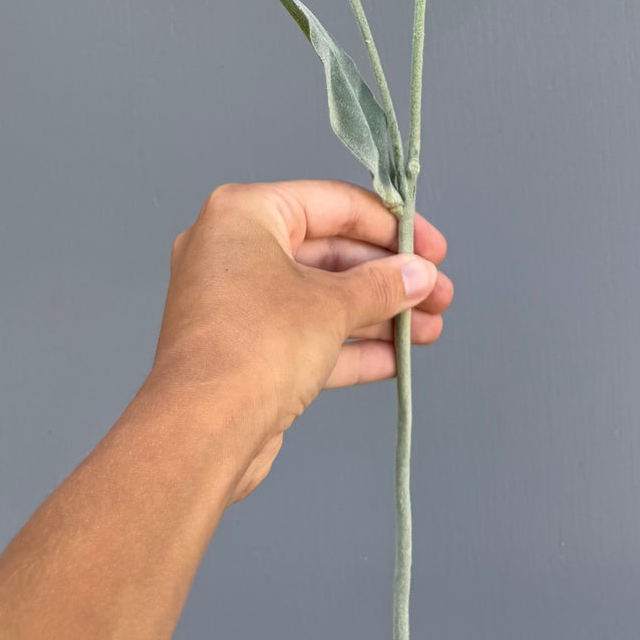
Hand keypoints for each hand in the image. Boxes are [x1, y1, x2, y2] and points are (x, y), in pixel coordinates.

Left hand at [151, 180, 452, 500]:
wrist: (200, 435)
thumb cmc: (255, 347)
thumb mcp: (331, 306)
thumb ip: (382, 286)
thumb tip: (420, 275)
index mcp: (244, 215)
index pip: (332, 204)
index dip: (390, 225)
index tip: (433, 248)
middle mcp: (234, 250)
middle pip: (330, 253)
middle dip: (389, 278)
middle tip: (439, 295)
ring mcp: (237, 303)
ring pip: (321, 298)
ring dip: (377, 314)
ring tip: (429, 330)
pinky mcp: (244, 350)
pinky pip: (306, 335)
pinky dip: (349, 344)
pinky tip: (397, 359)